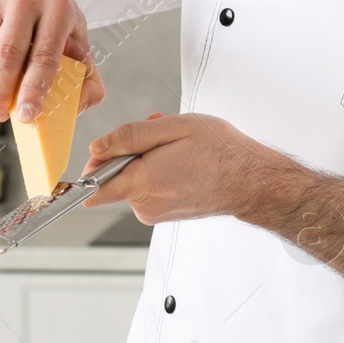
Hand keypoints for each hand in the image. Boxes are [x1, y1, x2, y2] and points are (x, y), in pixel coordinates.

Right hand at [0, 0, 104, 122]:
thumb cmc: (53, 20)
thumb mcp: (78, 39)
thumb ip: (88, 78)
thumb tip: (78, 107)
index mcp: (57, 7)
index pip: (44, 55)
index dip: (34, 89)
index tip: (27, 114)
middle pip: (7, 55)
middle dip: (3, 92)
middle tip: (3, 114)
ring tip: (3, 85)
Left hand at [80, 112, 291, 223]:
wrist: (251, 181)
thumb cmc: (220, 152)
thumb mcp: (173, 128)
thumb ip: (129, 137)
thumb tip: (97, 147)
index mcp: (142, 183)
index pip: (92, 188)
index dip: (91, 166)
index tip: (100, 154)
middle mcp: (144, 205)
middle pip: (116, 174)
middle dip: (130, 150)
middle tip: (157, 132)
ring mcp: (155, 213)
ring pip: (133, 179)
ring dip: (146, 159)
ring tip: (176, 146)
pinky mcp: (164, 214)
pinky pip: (148, 188)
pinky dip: (157, 172)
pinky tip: (180, 160)